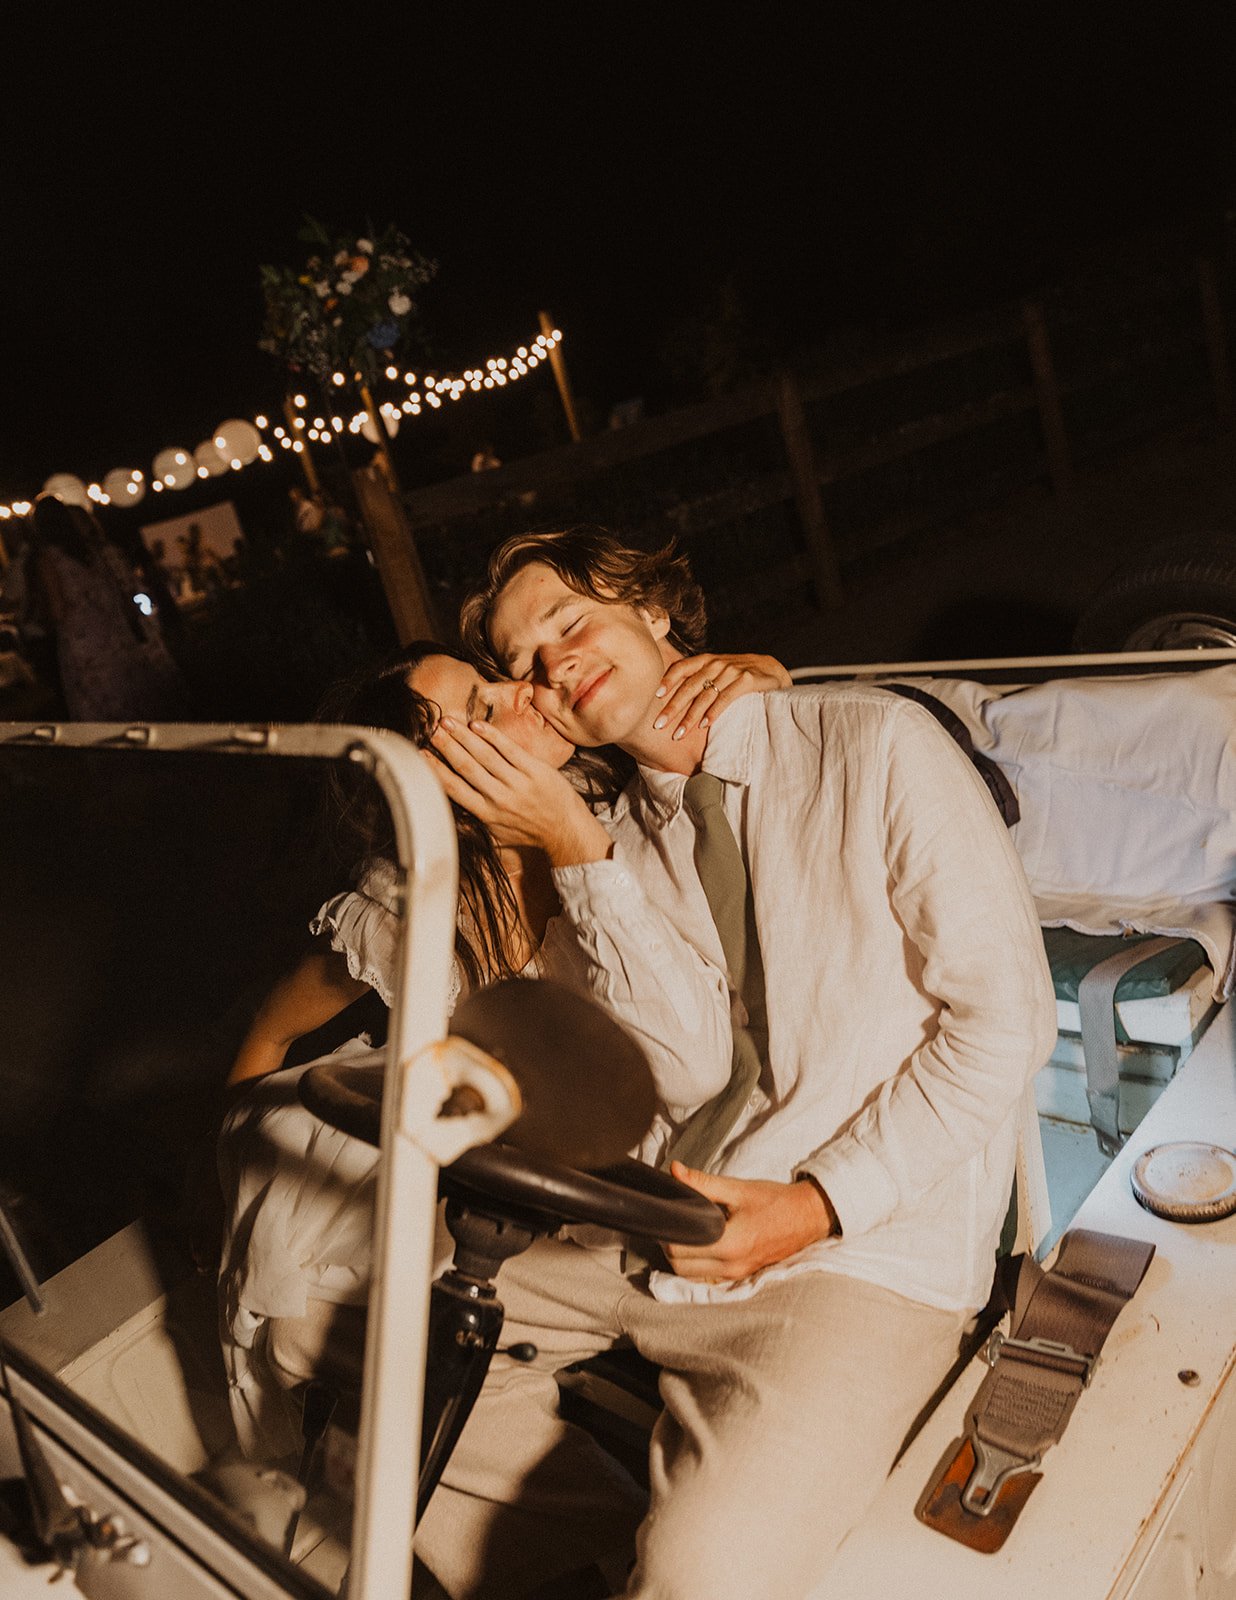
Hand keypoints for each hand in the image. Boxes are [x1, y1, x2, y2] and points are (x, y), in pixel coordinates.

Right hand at [429, 718, 611, 865]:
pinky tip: (477, 725)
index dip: (436, 770)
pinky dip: (492, 736)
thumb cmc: (528, 830)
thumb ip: (474, 822)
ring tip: (448, 722)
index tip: (421, 755)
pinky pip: (509, 749)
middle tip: (431, 730)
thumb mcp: (497, 834)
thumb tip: (448, 812)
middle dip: (447, 747)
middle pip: (466, 767)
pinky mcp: (535, 771)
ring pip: (485, 755)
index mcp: (486, 813)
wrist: (565, 830)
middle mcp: (499, 798)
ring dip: (464, 737)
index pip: (455, 789)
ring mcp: (518, 783)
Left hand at [653, 654, 791, 739]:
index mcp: (706, 660)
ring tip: (678, 733)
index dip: (667, 680)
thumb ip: (698, 679)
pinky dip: (714, 712)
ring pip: (705, 695)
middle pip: (690, 686)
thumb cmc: (739, 676)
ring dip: (690, 716)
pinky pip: (726, 698)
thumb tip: (669, 698)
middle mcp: (717, 663)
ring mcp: (732, 671)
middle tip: (658, 724)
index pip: (682, 667)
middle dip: (672, 707)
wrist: (773, 670)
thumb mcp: (717, 672)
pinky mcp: (747, 680)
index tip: (655, 696)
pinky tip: (704, 725)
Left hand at [661, 1163, 837, 1281]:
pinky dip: (696, 1265)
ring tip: (684, 1231)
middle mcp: (730, 1265)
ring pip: (691, 1276)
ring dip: (681, 1258)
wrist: (807, 1217)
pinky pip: (707, 1277)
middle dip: (669, 1245)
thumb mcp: (738, 1188)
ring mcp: (736, 1274)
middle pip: (680, 1266)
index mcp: (729, 1243)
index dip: (666, 1230)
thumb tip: (674, 1170)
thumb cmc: (774, 1201)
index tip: (666, 1213)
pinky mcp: (740, 1276)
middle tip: (672, 1221)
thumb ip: (702, 1182)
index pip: (679, 1248)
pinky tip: (698, 1245)